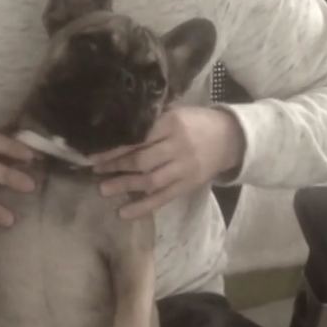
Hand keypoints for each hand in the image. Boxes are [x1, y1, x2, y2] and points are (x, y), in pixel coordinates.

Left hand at [91, 106, 243, 218]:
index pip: (138, 138)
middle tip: (95, 171)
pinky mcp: (188, 186)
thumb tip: (115, 130)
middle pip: (142, 160)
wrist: (231, 138)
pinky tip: (124, 213)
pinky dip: (143, 207)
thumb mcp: (176, 113)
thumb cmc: (196, 122)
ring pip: (150, 181)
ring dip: (124, 186)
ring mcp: (184, 168)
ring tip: (103, 190)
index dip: (115, 148)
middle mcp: (178, 146)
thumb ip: (152, 122)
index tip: (95, 154)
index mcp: (172, 124)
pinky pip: (163, 199)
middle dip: (116, 166)